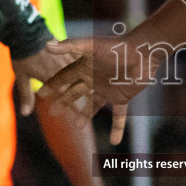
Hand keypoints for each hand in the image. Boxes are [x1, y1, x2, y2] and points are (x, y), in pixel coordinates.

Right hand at [12, 40, 130, 144]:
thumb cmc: (117, 47)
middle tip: (53, 112)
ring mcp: (108, 89)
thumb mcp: (91, 46)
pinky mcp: (122, 98)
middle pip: (75, 92)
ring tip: (77, 126)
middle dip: (64, 101)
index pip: (64, 77)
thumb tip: (46, 44)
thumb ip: (70, 45)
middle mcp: (95, 79)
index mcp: (86, 66)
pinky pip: (118, 116)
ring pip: (93, 106)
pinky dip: (117, 128)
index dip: (53, 84)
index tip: (41, 94)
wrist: (144, 52)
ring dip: (85, 115)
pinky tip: (115, 141)